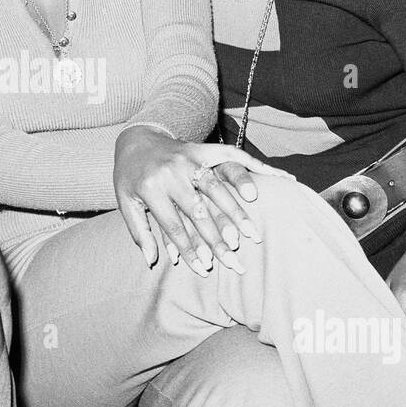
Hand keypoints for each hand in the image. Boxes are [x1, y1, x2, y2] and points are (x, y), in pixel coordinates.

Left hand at [113, 126, 277, 273]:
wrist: (135, 138)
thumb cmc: (130, 177)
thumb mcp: (125, 203)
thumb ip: (140, 232)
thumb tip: (152, 261)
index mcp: (150, 188)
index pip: (173, 226)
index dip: (189, 249)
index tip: (204, 268)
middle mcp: (171, 173)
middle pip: (199, 211)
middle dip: (217, 238)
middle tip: (233, 259)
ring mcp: (189, 158)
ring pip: (217, 188)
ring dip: (236, 213)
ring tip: (251, 235)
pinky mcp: (202, 149)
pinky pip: (232, 156)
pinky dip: (257, 166)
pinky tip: (280, 178)